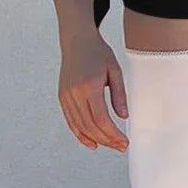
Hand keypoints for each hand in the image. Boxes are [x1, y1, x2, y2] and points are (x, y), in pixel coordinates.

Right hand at [58, 30, 129, 152]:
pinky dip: (81, 134)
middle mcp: (75, 94)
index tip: (124, 141)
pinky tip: (92, 142)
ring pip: (80, 126)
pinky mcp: (62, 98)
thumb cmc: (97, 52)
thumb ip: (119, 94)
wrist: (77, 41)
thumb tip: (123, 116)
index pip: (101, 119)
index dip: (113, 134)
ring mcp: (66, 97)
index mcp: (89, 86)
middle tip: (121, 146)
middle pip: (91, 126)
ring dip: (96, 139)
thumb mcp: (115, 70)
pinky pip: (71, 121)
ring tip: (111, 145)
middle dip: (107, 140)